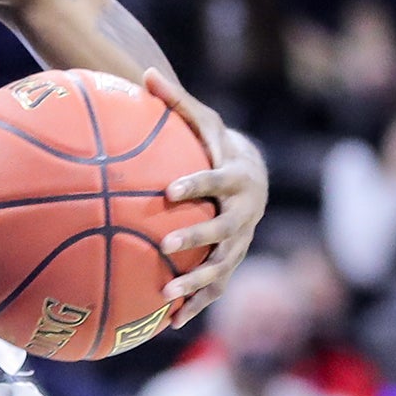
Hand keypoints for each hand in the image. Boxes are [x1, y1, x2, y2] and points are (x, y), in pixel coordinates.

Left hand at [145, 68, 267, 329]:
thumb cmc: (216, 144)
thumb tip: (144, 72)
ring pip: (222, 266)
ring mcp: (241, 242)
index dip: (197, 184)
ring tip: (166, 295)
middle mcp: (244, 213)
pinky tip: (167, 323)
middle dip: (197, 237)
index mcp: (237, 178)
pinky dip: (194, 306)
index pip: (217, 180)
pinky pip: (215, 289)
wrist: (252, 177)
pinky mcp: (231, 264)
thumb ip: (175, 101)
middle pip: (224, 229)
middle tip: (166, 243)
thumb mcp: (202, 120)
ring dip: (197, 283)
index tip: (170, 190)